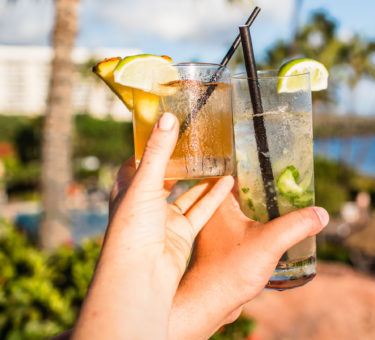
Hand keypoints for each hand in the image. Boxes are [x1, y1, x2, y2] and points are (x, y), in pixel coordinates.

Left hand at [73, 112, 232, 339]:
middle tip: (200, 140)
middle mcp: (145, 204)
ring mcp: (164, 220)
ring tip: (219, 158)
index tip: (168, 128)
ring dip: (201, 179)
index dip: (151, 145)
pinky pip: (201, 210)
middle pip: (165, 177)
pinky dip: (214, 197)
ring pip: (186, 194)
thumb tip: (168, 117)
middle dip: (181, 161)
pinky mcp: (182, 233)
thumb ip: (159, 151)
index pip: (138, 161)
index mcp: (127, 190)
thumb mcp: (145, 183)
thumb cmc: (133, 228)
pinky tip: (229, 181)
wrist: (142, 274)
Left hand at [169, 185, 328, 339]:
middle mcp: (215, 214)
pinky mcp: (224, 249)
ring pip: (246, 214)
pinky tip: (276, 236)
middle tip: (292, 190)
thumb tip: (322, 213)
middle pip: (246, 194)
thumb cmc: (230, 270)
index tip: (282, 170)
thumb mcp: (270, 242)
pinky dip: (260, 230)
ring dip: (265, 213)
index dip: (261, 171)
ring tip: (289, 212)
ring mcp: (218, 232)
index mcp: (219, 202)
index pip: (240, 175)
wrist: (209, 305)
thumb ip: (297, 224)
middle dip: (268, 193)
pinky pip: (245, 231)